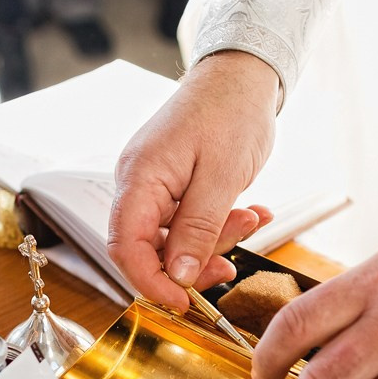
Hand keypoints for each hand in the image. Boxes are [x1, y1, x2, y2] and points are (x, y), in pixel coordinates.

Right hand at [108, 51, 280, 308]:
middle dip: (193, 261)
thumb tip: (178, 276)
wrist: (242, 76)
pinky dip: (218, 225)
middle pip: (148, 248)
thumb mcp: (222, 176)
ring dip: (215, 240)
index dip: (150, 282)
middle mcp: (137, 183)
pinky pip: (187, 220)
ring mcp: (153, 184)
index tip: (184, 302)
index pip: (124, 247)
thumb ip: (198, 229)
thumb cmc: (231, 111)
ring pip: (173, 238)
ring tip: (253, 218)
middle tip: (232, 262)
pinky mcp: (172, 186)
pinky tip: (250, 212)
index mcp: (139, 177)